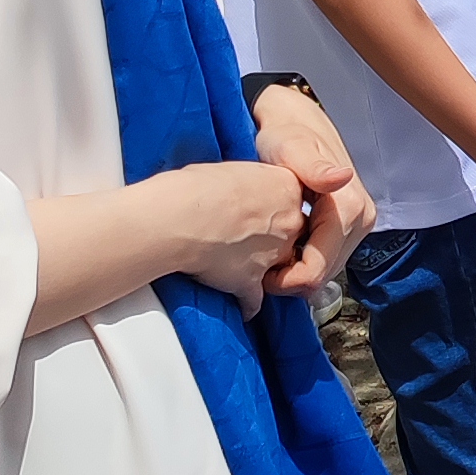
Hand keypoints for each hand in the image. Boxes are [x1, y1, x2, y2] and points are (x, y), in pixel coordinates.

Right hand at [155, 160, 312, 317]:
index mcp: (287, 187)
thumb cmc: (198, 187)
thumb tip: (240, 189)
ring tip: (237, 266)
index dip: (274, 210)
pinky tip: (238, 304)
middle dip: (273, 239)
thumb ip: (251, 184)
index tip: (257, 213)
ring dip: (262, 269)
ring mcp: (274, 254)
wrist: (182, 216)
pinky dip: (246, 304)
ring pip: (278, 267)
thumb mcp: (237, 170)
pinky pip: (254, 300)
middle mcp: (289, 222)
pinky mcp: (252, 281)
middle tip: (247, 237)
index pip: (293, 202)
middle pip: (292, 234)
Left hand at [252, 84, 374, 293]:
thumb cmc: (286, 134)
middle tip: (260, 264)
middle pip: (325, 275)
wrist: (295, 121)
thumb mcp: (291, 149)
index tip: (259, 273)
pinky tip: (285, 247)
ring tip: (270, 254)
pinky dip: (304, 260)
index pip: (318, 270)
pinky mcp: (352, 225)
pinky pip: (328, 258)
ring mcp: (360, 222)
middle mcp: (362, 217)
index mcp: (350, 207)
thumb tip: (341, 177)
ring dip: (297, 271)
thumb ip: (314, 168)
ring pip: (327, 271)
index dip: (286, 282)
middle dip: (292, 278)